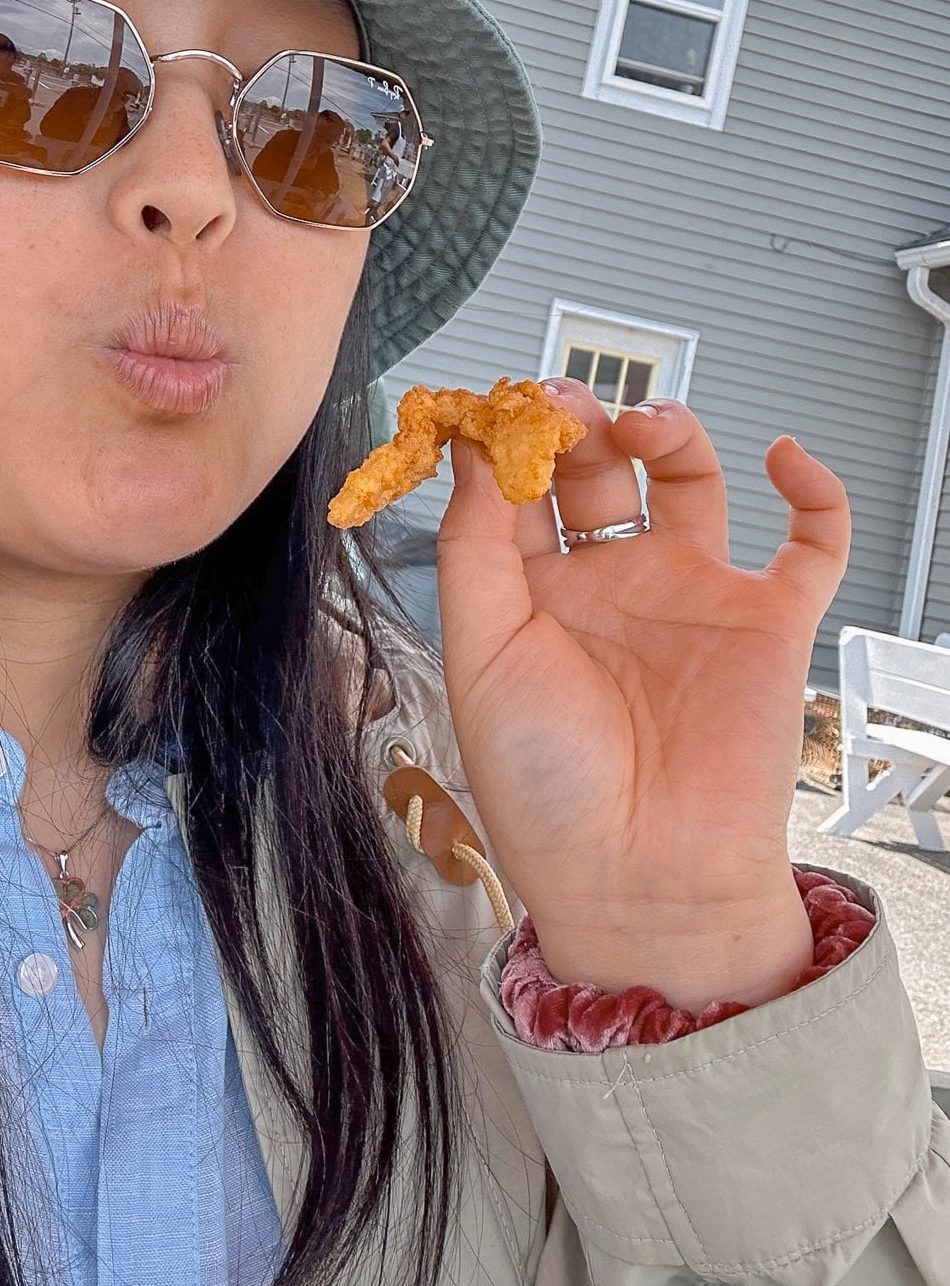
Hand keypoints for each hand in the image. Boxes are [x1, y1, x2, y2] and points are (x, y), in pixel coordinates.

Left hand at [435, 381, 849, 1011]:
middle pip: (596, 469)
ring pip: (689, 480)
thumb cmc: (544, 787)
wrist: (637, 881)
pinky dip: (814, 493)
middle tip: (557, 404)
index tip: (491, 406)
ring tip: (638, 425)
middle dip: (576, 423)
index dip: (505, 440)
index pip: (517, 488)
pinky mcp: (767, 622)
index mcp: (534, 593)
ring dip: (668, 432)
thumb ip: (473, 547)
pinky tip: (784, 458)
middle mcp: (611, 584)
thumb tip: (471, 449)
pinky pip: (810, 544)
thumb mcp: (479, 654)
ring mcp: (691, 596)